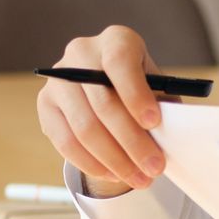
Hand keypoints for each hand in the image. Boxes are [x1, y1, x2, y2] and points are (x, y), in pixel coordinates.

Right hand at [36, 24, 168, 193]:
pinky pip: (66, 141)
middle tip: (154, 167)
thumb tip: (173, 135)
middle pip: (103, 103)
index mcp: (116, 40)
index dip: (136, 94)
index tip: (154, 123)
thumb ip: (164, 105)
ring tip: (139, 178)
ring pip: (84, 127)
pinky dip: (91, 163)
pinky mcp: (45, 104)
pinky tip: (112, 174)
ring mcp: (59, 79)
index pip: (120, 63)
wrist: (106, 85)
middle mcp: (82, 53)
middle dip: (132, 142)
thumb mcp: (156, 87)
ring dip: (114, 160)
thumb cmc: (140, 86)